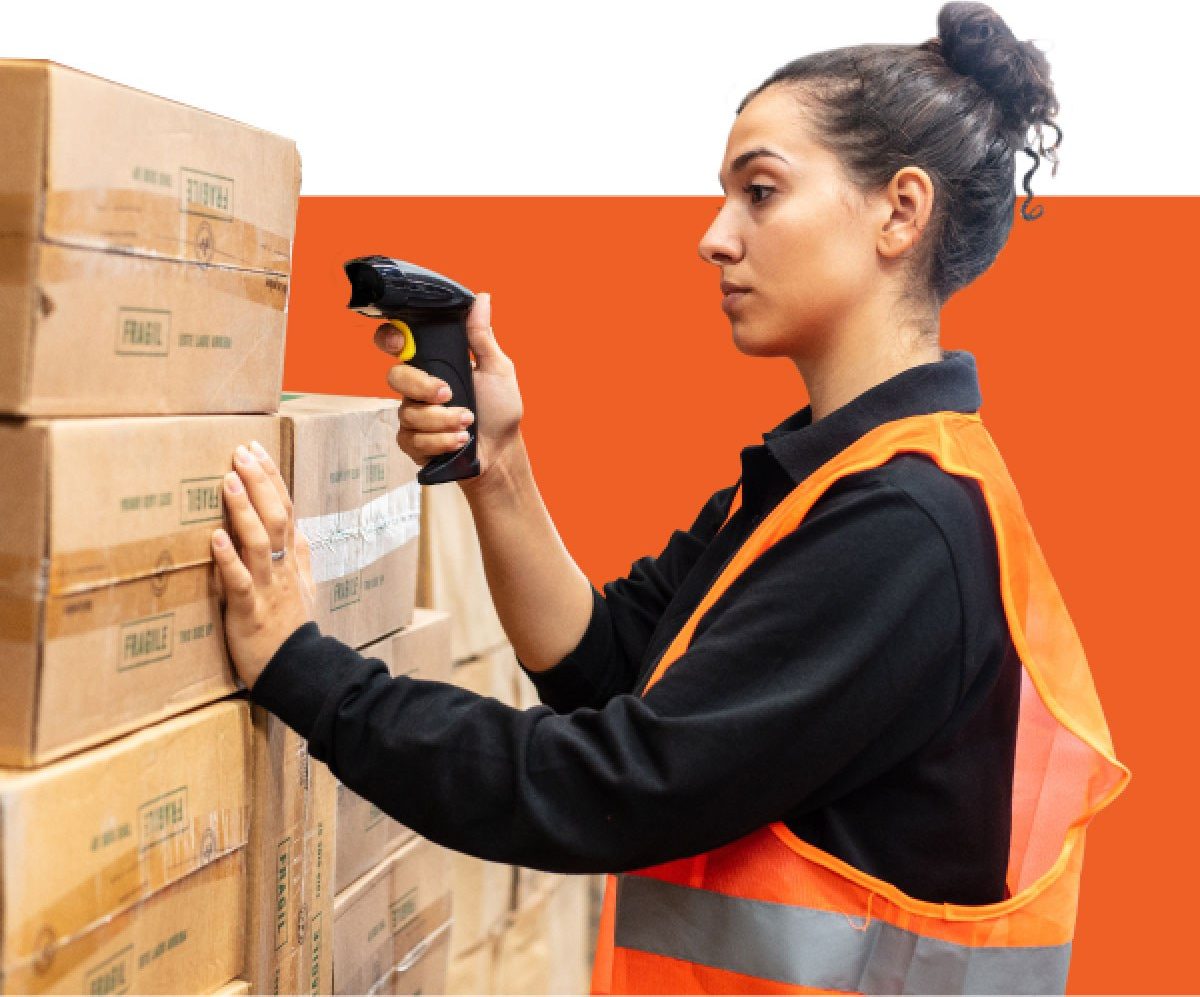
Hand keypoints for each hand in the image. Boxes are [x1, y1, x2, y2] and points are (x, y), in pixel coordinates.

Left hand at [210, 440, 316, 688]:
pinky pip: (240, 582)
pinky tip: (214, 538)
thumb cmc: (293, 629)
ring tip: (228, 480)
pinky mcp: (250, 612)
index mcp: (293, 560)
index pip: (287, 510)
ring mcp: (269, 588)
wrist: (299, 671)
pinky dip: (228, 560)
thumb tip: (298, 528)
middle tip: (241, 452)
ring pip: (260, 543)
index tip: (257, 450)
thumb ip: (299, 556)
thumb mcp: (304, 587)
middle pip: (276, 517)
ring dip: (244, 510)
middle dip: (260, 482)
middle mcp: (283, 568)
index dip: (273, 479)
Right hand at [376, 292, 524, 492]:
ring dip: (443, 420)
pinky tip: (458, 442)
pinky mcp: (413, 442)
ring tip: (467, 424)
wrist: (501, 452)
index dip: (390, 338)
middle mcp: (418, 388)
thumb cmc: (500, 410)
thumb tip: (481, 299)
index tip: (400, 342)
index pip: (398, 343)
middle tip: (449, 394)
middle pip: (395, 377)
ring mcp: (413, 415)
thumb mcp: (497, 369)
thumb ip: (482, 337)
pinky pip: (411, 439)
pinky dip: (439, 441)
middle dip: (423, 388)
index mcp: (435, 364)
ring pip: (407, 412)